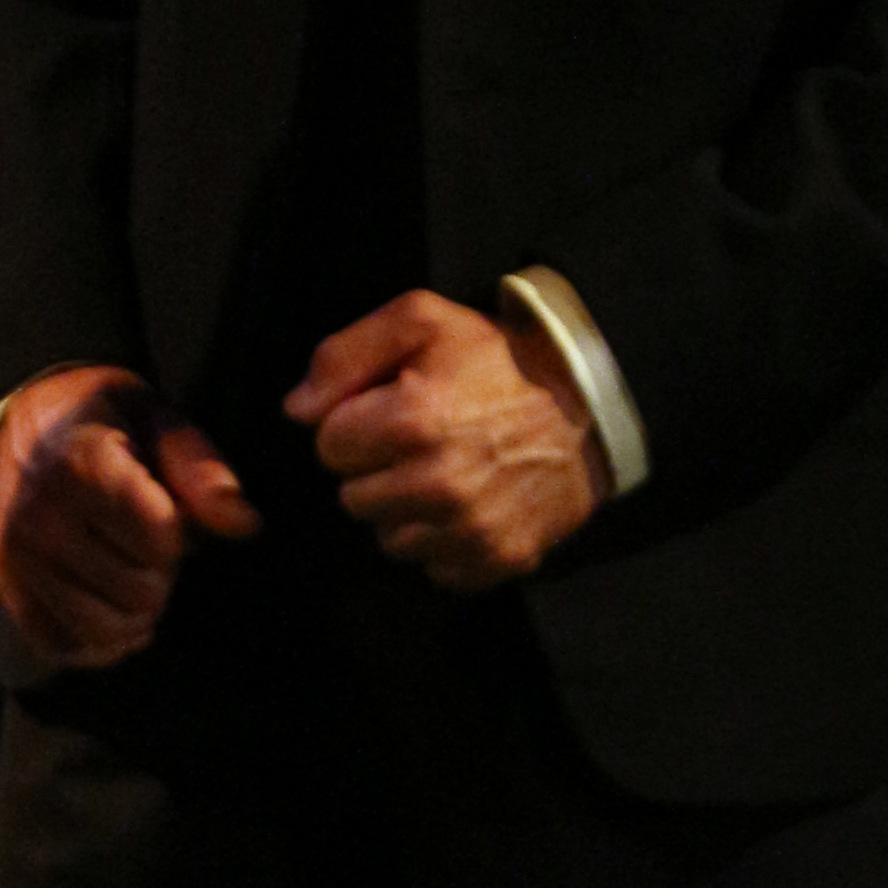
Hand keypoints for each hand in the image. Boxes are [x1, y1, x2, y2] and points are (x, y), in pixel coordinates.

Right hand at [0, 366, 259, 665]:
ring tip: (135, 581)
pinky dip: (98, 645)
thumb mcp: (160, 421)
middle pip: (138, 589)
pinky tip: (113, 615)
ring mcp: (17, 554)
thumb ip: (201, 469)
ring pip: (102, 627)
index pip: (159, 535)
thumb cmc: (109, 423)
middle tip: (148, 547)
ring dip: (135, 615)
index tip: (167, 509)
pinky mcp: (6, 584)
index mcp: (83, 460)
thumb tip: (245, 523)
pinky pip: (61, 646)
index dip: (179, 534)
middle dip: (161, 575)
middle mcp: (42, 511)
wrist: (28, 423)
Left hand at [285, 288, 607, 590]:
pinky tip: (469, 504)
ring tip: (445, 471)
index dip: (353, 425)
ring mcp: (470, 529)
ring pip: (389, 539)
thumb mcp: (423, 319)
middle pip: (353, 498)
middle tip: (420, 442)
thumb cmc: (500, 359)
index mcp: (413, 420)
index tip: (388, 412)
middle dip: (376, 470)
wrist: (591, 406)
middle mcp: (438, 483)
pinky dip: (444, 542)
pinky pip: (434, 568)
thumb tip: (297, 409)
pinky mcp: (496, 559)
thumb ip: (345, 354)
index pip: (328, 446)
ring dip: (406, 511)